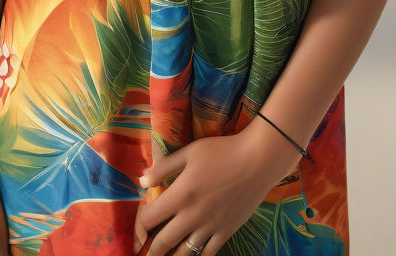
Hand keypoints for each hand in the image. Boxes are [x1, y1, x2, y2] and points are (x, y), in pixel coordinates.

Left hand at [132, 128, 299, 255]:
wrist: (258, 160)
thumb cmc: (223, 151)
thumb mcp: (190, 152)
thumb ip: (164, 167)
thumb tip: (142, 181)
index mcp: (181, 194)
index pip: (149, 218)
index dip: (138, 226)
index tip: (137, 230)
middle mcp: (193, 215)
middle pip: (163, 242)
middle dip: (151, 250)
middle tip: (144, 253)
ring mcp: (210, 226)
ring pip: (184, 253)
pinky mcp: (226, 231)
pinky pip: (208, 253)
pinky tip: (190, 255)